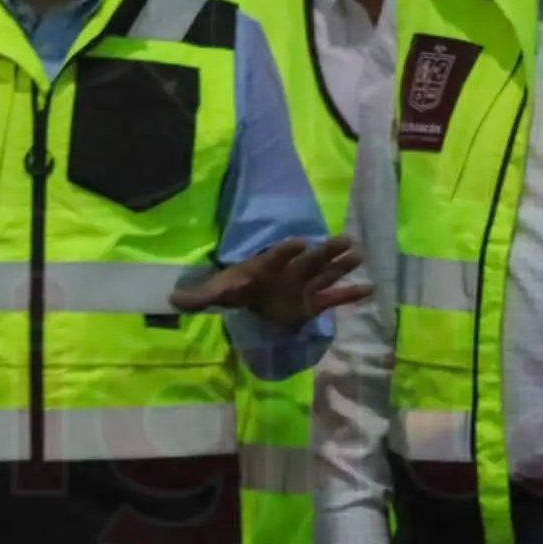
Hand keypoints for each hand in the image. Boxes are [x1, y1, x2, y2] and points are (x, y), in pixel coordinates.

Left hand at [169, 236, 369, 327]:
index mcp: (266, 265)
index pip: (278, 254)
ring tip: (359, 253)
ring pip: (326, 273)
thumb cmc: (234, 288)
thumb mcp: (215, 292)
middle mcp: (290, 272)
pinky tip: (369, 287)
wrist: (249, 297)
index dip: (288, 248)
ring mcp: (304, 286)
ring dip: (341, 264)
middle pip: (309, 260)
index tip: (301, 241)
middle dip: (325, 251)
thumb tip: (173, 299)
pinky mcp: (312, 303)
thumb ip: (199, 296)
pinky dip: (350, 294)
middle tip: (343, 240)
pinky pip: (334, 298)